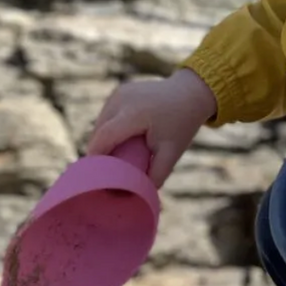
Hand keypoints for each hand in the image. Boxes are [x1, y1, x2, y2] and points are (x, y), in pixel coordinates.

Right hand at [87, 69, 216, 186]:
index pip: (104, 137)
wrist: (190, 93)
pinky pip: (106, 115)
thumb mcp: (172, 152)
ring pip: (100, 123)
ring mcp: (119, 93)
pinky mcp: (119, 91)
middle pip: (99, 131)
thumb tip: (140, 194)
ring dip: (102, 140)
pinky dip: (108, 129)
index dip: (96, 157)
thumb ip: (157, 175)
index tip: (95, 176)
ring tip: (113, 158)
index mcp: (134, 113)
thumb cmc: (182, 124)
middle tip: (106, 172)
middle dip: (100, 152)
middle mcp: (122, 99)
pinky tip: (117, 142)